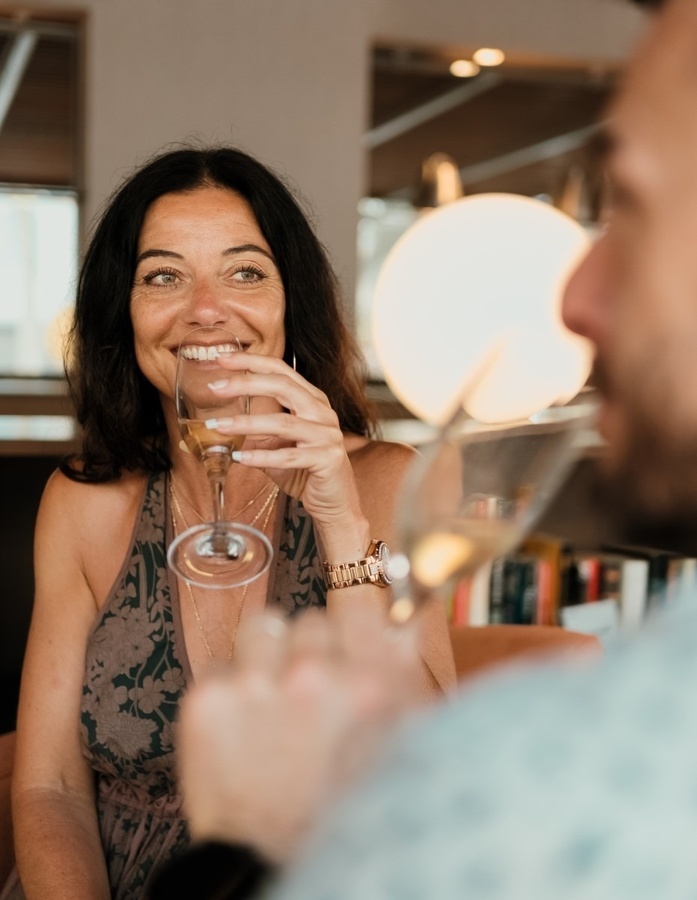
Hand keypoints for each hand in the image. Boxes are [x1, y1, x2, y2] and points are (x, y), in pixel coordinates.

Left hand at [177, 607, 421, 863]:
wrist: (270, 865)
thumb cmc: (341, 810)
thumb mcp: (395, 749)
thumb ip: (399, 678)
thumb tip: (400, 622)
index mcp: (371, 684)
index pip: (357, 601)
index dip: (348, 594)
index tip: (339, 583)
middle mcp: (315, 675)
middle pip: (310, 620)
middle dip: (309, 649)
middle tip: (307, 692)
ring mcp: (257, 683)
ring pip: (262, 627)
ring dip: (267, 656)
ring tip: (269, 703)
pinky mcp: (208, 699)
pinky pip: (221, 663)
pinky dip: (230, 690)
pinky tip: (240, 730)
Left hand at [207, 353, 366, 533]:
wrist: (335, 502)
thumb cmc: (305, 471)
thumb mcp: (277, 446)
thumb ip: (256, 432)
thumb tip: (219, 425)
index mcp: (312, 400)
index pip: (281, 371)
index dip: (251, 362)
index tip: (222, 358)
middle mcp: (322, 412)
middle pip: (283, 387)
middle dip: (246, 383)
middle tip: (215, 387)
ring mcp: (327, 435)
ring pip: (283, 423)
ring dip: (246, 423)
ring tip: (218, 425)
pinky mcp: (327, 460)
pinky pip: (289, 457)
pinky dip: (262, 457)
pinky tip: (239, 458)